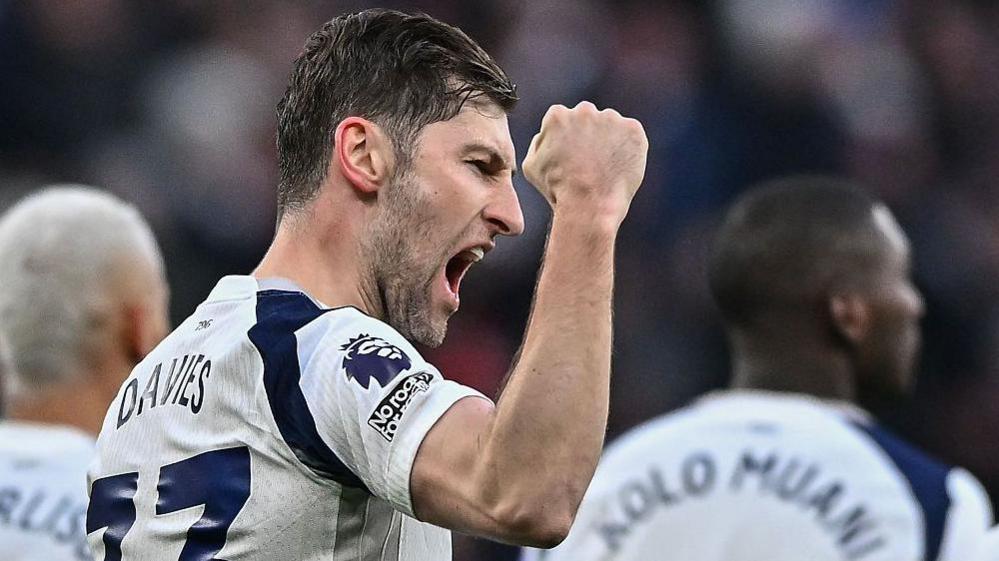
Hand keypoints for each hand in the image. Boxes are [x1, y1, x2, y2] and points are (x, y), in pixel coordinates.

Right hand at [523, 101, 647, 223]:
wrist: (589, 204)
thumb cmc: (558, 190)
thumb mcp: (531, 166)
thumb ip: (538, 142)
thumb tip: (546, 134)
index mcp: (557, 116)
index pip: (564, 119)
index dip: (568, 140)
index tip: (572, 157)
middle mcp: (584, 110)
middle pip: (588, 118)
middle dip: (589, 135)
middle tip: (591, 163)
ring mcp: (610, 118)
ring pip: (611, 125)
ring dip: (610, 141)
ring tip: (605, 169)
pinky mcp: (633, 129)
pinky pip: (631, 135)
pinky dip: (629, 149)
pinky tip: (619, 168)